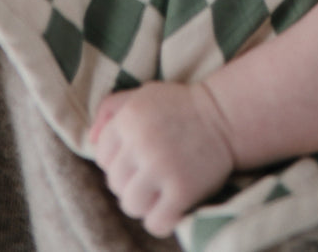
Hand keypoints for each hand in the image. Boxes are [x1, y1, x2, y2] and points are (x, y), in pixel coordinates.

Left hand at [90, 81, 235, 236]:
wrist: (227, 116)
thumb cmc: (181, 107)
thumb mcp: (145, 95)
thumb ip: (111, 108)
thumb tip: (90, 140)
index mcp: (130, 118)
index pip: (102, 157)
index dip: (118, 160)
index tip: (138, 156)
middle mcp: (143, 142)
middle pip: (115, 183)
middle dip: (131, 181)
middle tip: (152, 173)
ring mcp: (163, 167)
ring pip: (131, 205)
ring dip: (144, 202)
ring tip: (160, 189)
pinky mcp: (183, 190)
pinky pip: (155, 223)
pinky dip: (162, 219)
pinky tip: (172, 205)